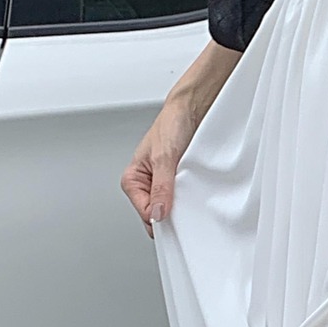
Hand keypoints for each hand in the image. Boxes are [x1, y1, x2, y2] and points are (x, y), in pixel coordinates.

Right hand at [121, 40, 241, 237]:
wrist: (190, 109)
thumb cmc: (171, 125)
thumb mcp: (165, 158)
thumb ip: (161, 187)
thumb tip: (158, 213)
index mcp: (132, 179)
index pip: (144, 212)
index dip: (160, 216)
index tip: (175, 213)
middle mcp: (145, 184)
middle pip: (156, 214)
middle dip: (170, 212)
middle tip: (184, 201)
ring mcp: (161, 185)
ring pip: (169, 209)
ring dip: (181, 205)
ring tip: (189, 189)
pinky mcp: (176, 182)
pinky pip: (181, 200)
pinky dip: (189, 199)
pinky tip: (194, 190)